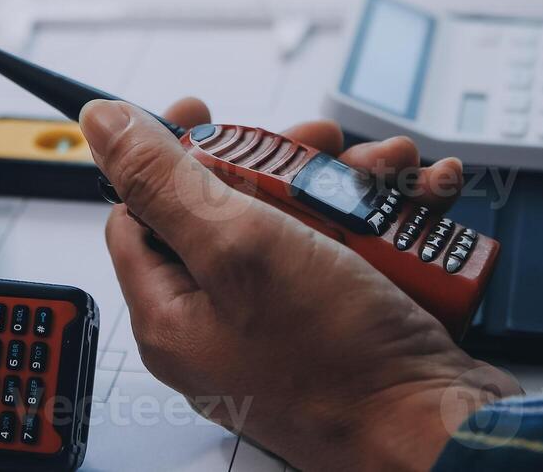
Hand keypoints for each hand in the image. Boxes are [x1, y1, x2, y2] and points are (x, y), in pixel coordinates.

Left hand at [83, 98, 519, 471]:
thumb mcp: (240, 248)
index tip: (209, 114)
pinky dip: (388, 215)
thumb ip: (165, 183)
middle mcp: (224, 319)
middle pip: (233, 203)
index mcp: (174, 312)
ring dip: (351, 180)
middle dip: (285, 159)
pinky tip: (421, 195)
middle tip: (321, 145)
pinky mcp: (346, 318)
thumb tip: (103, 126)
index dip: (172, 153)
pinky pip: (356, 246)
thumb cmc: (339, 365)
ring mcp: (289, 320)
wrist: (439, 429)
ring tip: (390, 169)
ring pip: (304, 217)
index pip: (142, 209)